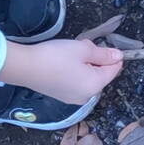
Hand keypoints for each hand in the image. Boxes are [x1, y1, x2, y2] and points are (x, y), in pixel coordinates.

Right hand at [0, 37, 123, 106]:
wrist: (24, 67)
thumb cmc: (55, 57)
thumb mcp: (84, 49)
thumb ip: (104, 54)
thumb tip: (119, 57)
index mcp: (95, 85)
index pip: (114, 70)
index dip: (112, 56)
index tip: (100, 45)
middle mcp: (86, 96)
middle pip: (101, 74)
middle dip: (95, 59)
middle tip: (81, 48)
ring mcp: (73, 98)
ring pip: (88, 77)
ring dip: (84, 64)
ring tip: (70, 54)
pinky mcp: (61, 96)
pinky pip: (76, 82)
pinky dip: (74, 71)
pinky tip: (62, 63)